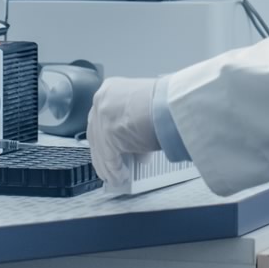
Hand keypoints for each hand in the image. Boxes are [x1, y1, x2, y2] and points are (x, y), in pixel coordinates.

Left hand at [86, 76, 160, 191]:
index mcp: (109, 90)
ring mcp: (102, 119)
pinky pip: (109, 159)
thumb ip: (130, 124)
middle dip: (104, 153)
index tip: (108, 147)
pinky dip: (115, 171)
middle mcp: (101, 102)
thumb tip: (132, 146)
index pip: (100, 117)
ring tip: (117, 176)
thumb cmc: (164, 103)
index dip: (104, 136)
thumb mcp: (142, 108)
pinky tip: (120, 177)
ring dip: (108, 166)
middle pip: (96, 134)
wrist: (172, 104)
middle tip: (112, 164)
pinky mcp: (108, 136)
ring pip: (100, 149)